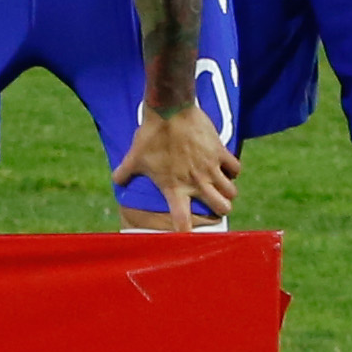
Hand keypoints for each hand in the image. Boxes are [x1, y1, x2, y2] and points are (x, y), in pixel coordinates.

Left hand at [116, 100, 240, 223]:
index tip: (190, 241)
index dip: (186, 234)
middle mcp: (196, 182)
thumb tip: (116, 181)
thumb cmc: (150, 136)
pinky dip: (233, 170)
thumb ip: (125, 172)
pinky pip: (236, 168)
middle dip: (221, 209)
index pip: (182, 219)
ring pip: (232, 191)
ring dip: (228, 191)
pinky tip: (225, 167)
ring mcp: (210, 167)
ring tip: (220, 186)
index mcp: (174, 187)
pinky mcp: (219, 152)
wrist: (168, 110)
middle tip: (215, 203)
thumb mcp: (135, 157)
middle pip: (222, 208)